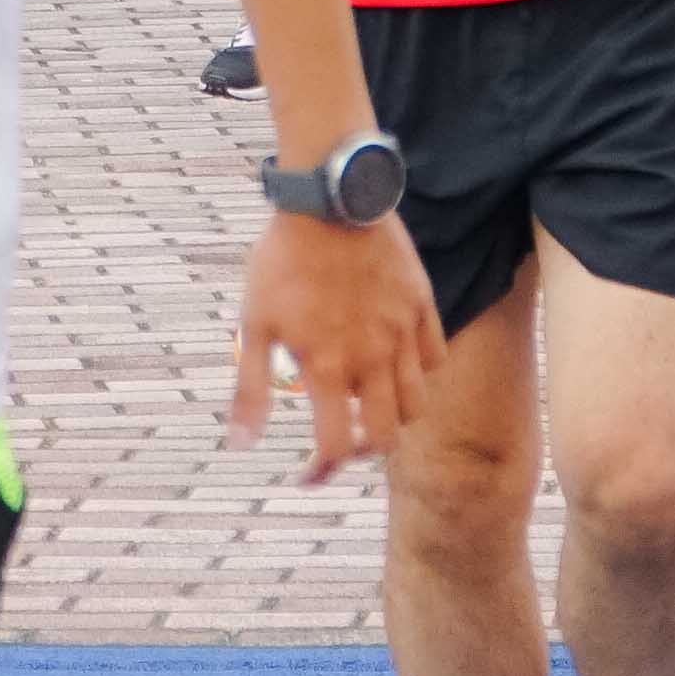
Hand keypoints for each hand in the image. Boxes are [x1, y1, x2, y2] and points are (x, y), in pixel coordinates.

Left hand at [227, 213, 442, 480]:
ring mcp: (402, 334)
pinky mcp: (422, 307)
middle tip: (345, 439)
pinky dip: (418, 372)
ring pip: (416, 405)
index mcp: (326, 367)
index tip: (308, 477)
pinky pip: (435, 359)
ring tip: (369, 402)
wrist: (329, 198)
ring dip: (393, 415)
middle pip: (385, 437)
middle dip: (363, 449)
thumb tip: (240, 446)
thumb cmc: (282, 260)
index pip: (335, 446)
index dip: (321, 471)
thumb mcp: (253, 323)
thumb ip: (249, 389)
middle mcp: (371, 359)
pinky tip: (395, 362)